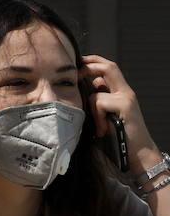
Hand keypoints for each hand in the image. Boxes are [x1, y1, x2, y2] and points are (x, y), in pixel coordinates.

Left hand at [83, 55, 161, 170]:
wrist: (140, 153)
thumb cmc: (119, 137)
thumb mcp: (107, 115)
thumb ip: (99, 101)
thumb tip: (84, 89)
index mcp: (121, 92)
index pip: (109, 67)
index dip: (93, 61)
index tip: (78, 61)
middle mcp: (126, 92)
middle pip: (108, 67)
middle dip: (89, 66)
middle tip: (75, 74)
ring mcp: (126, 98)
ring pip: (96, 92)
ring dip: (91, 109)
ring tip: (98, 126)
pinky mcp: (125, 106)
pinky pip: (99, 103)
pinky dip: (96, 117)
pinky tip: (103, 130)